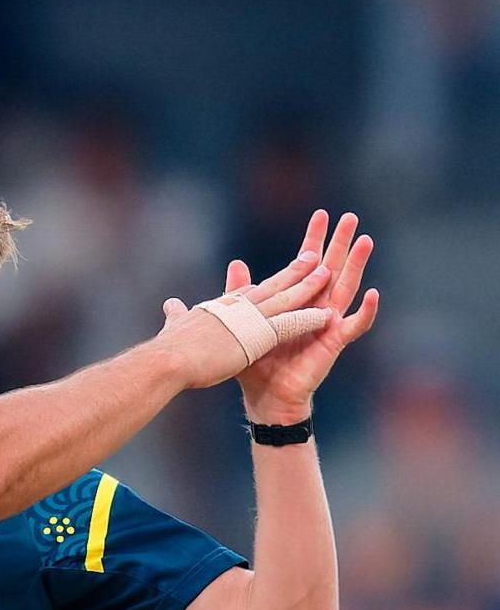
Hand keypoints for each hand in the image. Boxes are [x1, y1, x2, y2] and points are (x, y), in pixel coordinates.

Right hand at [149, 241, 335, 389]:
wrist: (170, 360)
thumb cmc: (169, 349)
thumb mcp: (174, 326)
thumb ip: (176, 315)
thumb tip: (170, 304)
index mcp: (219, 307)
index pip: (245, 292)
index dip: (261, 283)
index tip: (274, 277)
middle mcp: (237, 308)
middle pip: (271, 285)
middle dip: (293, 271)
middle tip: (312, 257)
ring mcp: (250, 320)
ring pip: (286, 298)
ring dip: (307, 285)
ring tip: (326, 274)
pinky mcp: (259, 337)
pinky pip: (291, 324)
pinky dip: (308, 318)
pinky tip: (326, 315)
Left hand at [161, 210, 378, 423]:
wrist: (265, 395)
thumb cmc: (257, 361)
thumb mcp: (247, 322)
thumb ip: (243, 294)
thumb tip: (236, 264)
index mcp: (296, 300)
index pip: (306, 264)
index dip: (313, 240)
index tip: (320, 214)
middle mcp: (316, 307)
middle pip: (331, 268)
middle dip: (339, 243)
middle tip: (349, 217)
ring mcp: (328, 323)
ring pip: (346, 288)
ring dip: (356, 265)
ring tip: (365, 241)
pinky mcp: (334, 342)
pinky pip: (354, 325)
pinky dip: (365, 311)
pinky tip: (373, 294)